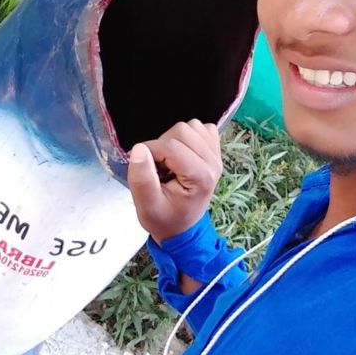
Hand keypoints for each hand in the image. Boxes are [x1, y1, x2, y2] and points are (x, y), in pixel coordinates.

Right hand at [126, 119, 221, 242]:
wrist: (182, 228)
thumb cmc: (164, 219)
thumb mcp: (146, 206)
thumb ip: (141, 178)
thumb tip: (139, 148)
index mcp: (200, 177)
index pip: (170, 146)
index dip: (150, 151)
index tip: (142, 166)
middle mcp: (213, 163)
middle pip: (182, 131)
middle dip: (162, 144)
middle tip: (157, 165)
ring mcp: (217, 156)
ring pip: (191, 126)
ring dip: (174, 138)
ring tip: (168, 161)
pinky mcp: (215, 151)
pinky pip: (202, 128)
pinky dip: (188, 135)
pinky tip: (182, 153)